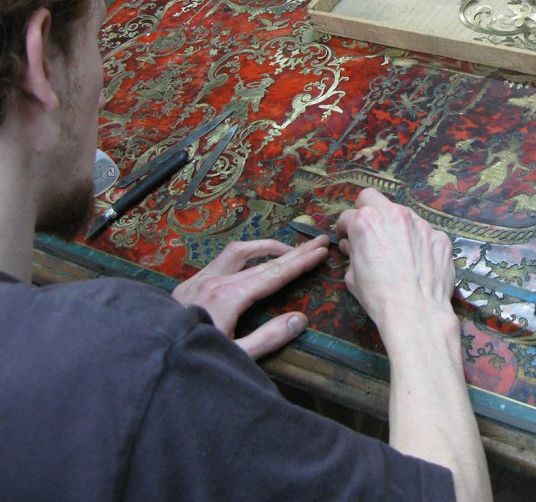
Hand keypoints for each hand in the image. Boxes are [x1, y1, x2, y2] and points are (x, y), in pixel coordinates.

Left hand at [171, 236, 328, 358]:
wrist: (145, 358)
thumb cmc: (190, 362)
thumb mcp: (234, 358)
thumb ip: (268, 338)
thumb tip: (300, 319)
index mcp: (228, 297)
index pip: (273, 274)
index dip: (300, 262)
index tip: (321, 252)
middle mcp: (214, 281)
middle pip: (262, 259)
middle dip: (293, 251)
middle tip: (318, 242)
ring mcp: (198, 280)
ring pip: (238, 252)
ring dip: (267, 248)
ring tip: (288, 249)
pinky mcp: (188, 284)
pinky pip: (222, 260)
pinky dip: (244, 256)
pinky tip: (251, 262)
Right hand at [334, 188, 455, 344]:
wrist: (417, 312)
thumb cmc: (379, 297)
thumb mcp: (352, 276)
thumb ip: (351, 253)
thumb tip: (351, 245)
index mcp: (366, 222)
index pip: (348, 216)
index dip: (345, 229)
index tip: (347, 238)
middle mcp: (394, 215)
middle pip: (372, 198)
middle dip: (365, 211)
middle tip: (368, 232)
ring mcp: (421, 223)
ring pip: (402, 214)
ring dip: (395, 226)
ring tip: (397, 251)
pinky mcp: (440, 236)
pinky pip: (424, 233)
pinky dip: (418, 242)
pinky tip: (418, 262)